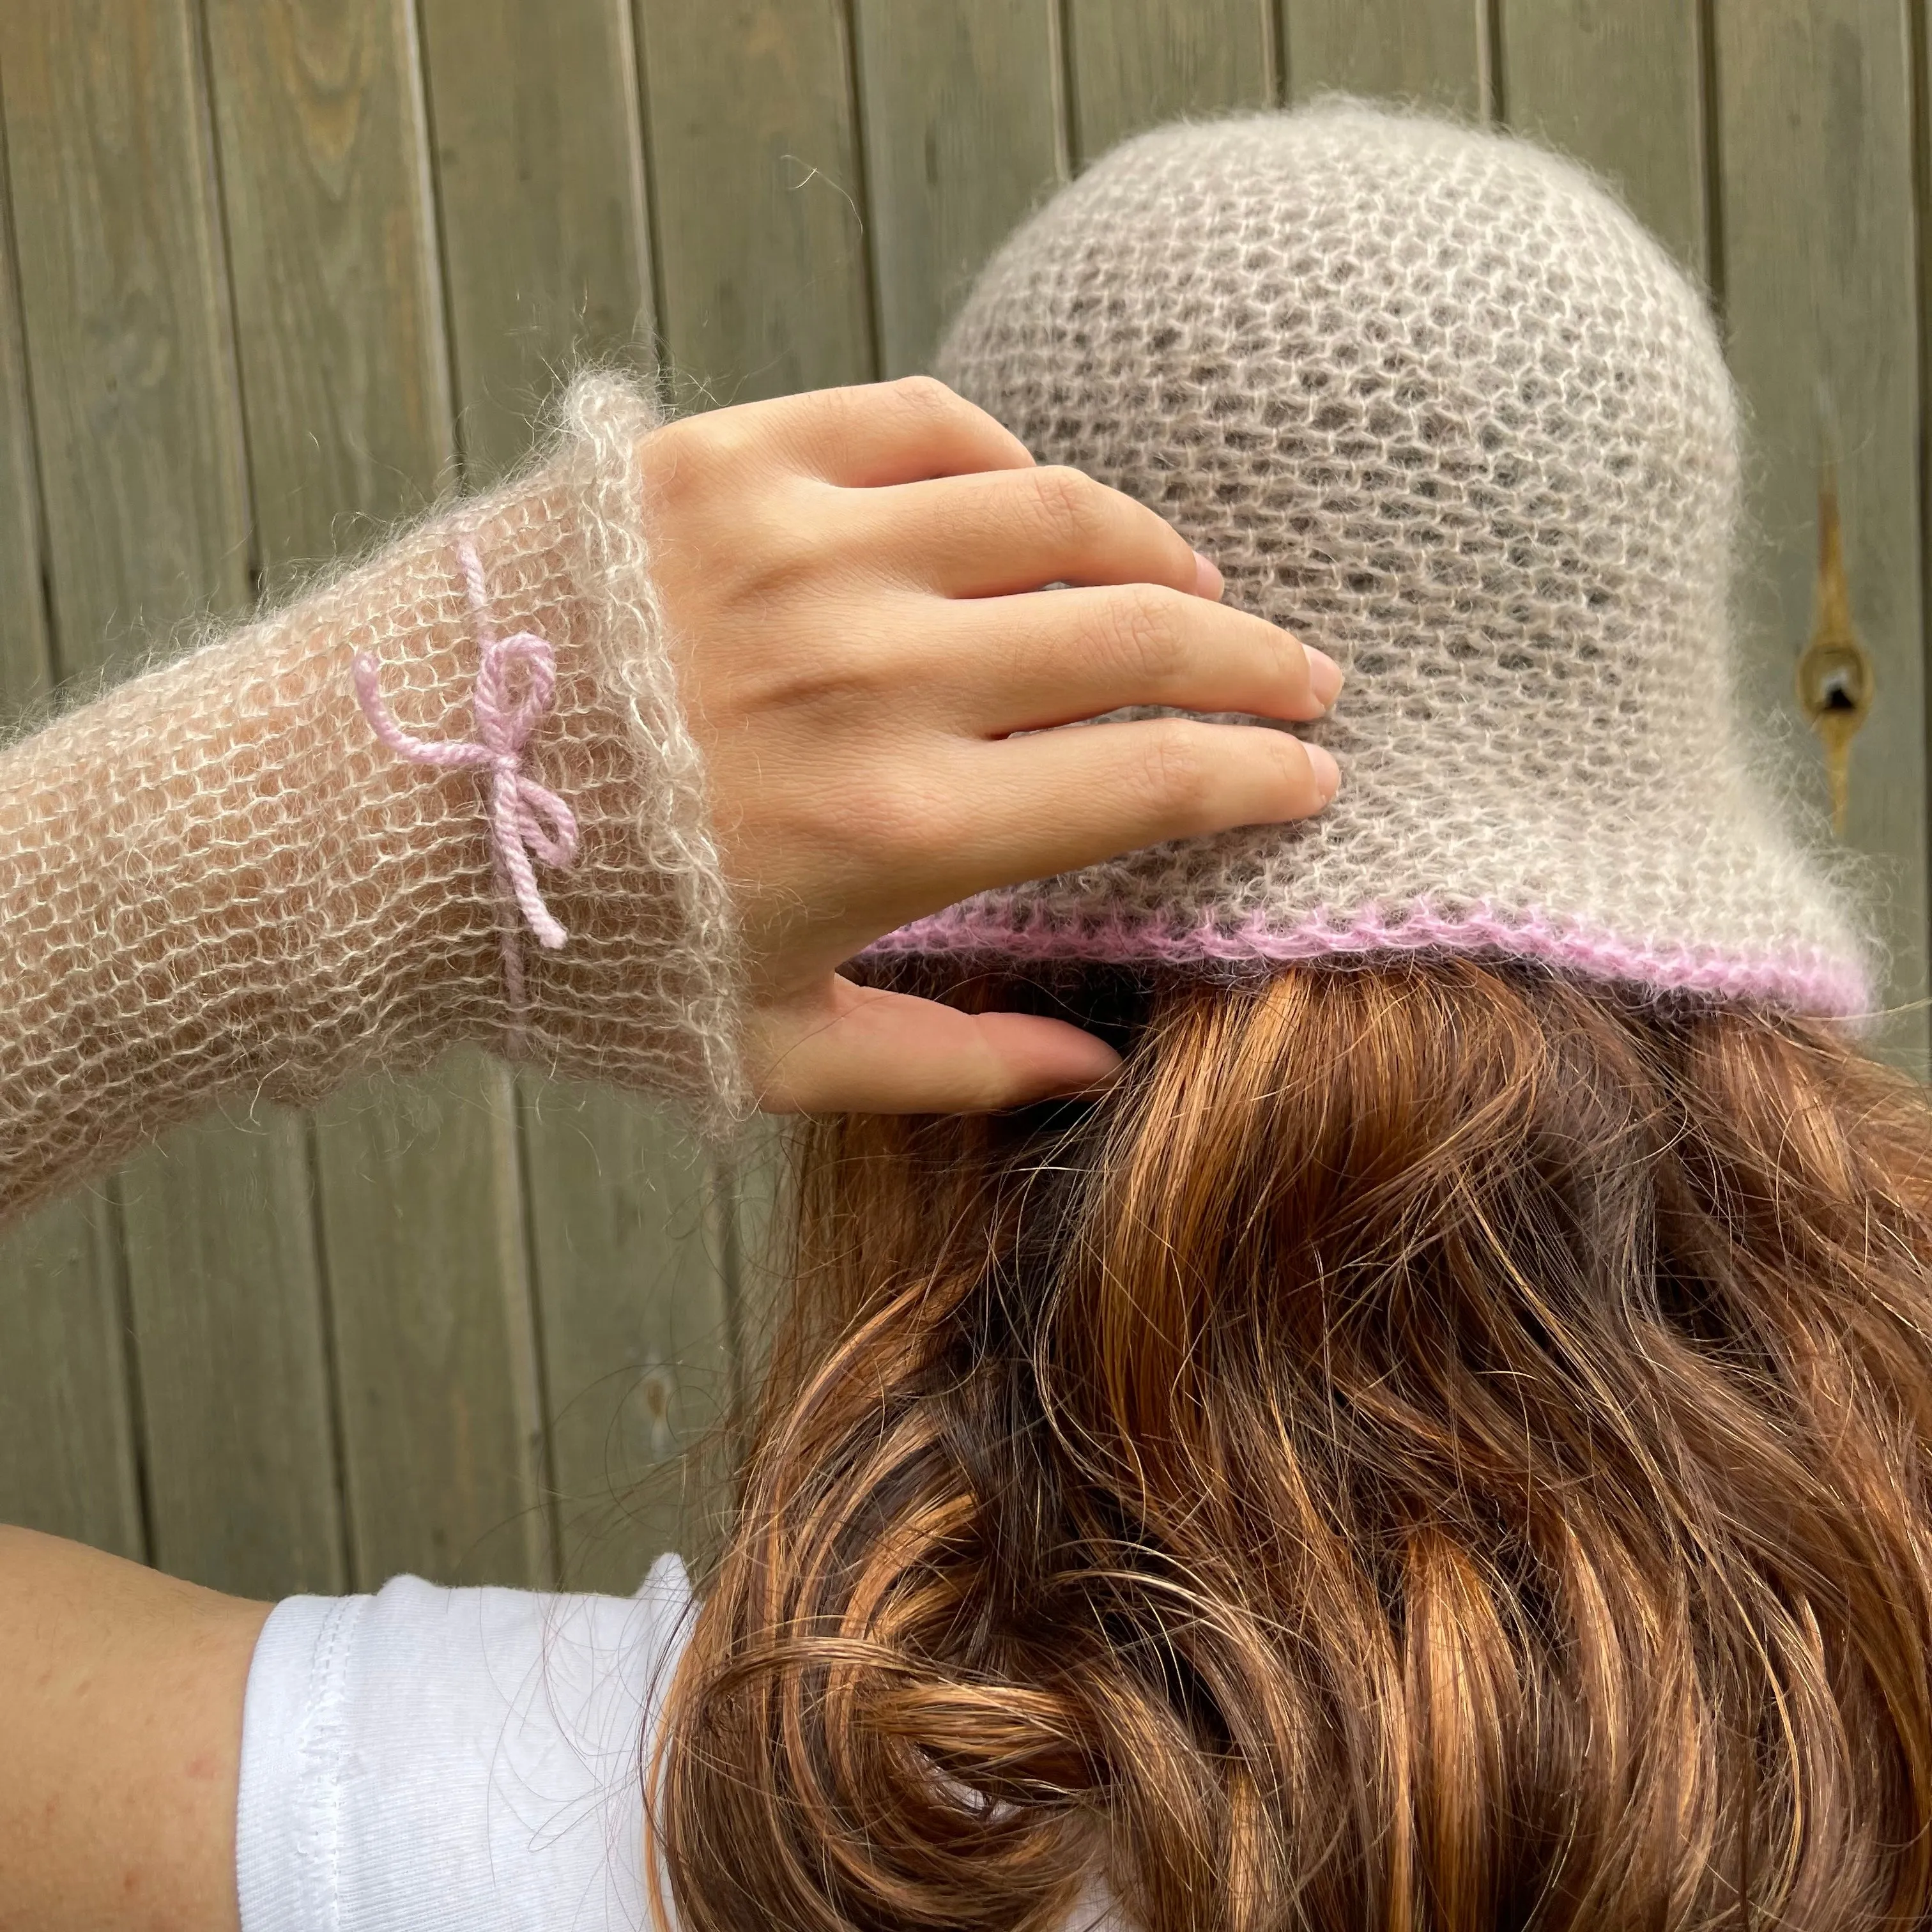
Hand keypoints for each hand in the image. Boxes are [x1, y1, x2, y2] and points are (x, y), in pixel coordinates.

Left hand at [639, 378, 1341, 1113]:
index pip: (1150, 774)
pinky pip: (918, 422)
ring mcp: (802, 547)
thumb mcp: (772, 1050)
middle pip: (1137, 628)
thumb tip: (1096, 1064)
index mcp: (902, 823)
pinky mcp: (726, 465)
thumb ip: (950, 1063)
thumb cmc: (580, 955)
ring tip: (1198, 584)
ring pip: (1052, 508)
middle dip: (1253, 659)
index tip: (1308, 776)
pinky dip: (1002, 457)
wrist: (379, 828)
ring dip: (1157, 549)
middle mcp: (874, 669)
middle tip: (1302, 677)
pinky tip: (1031, 503)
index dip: (1257, 773)